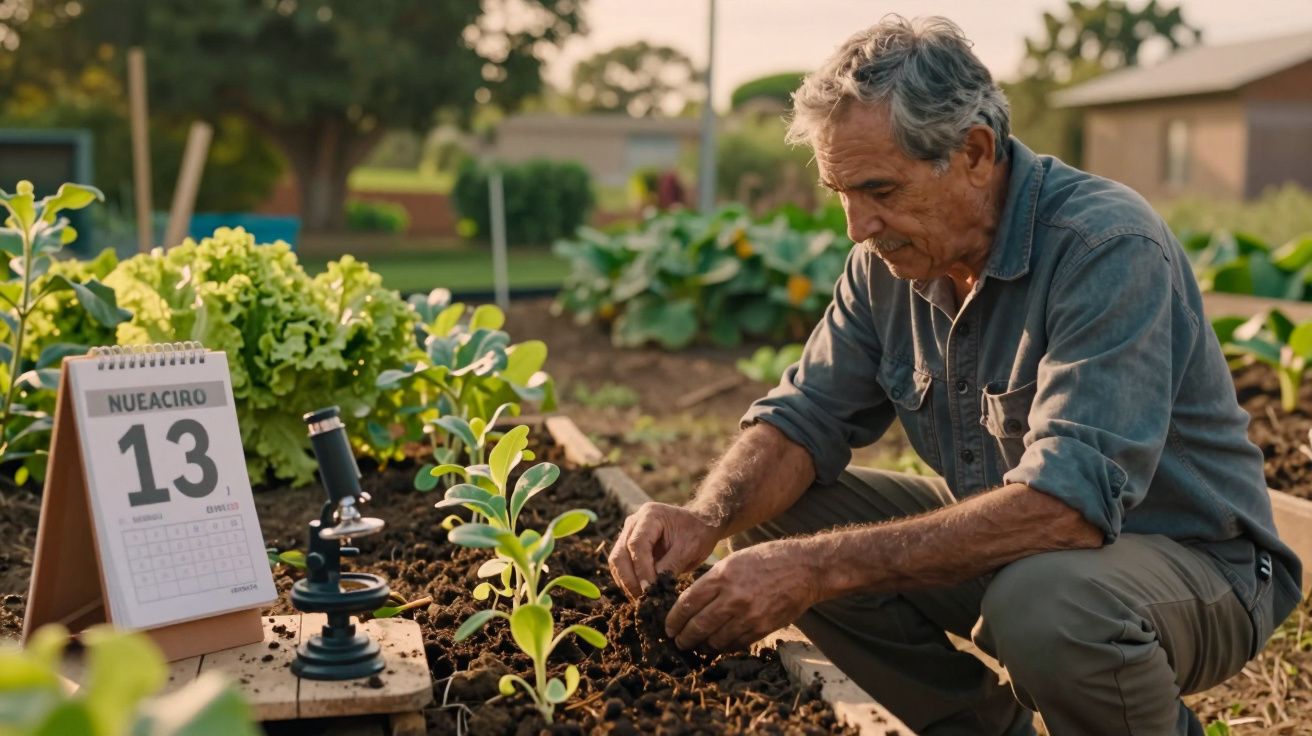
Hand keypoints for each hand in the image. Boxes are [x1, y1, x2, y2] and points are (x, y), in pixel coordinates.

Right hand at [608, 502, 721, 598]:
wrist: (700, 524)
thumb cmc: (698, 532)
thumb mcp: (690, 548)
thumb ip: (670, 566)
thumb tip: (653, 588)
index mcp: (650, 515)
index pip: (637, 544)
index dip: (641, 569)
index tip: (650, 589)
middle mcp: (634, 522)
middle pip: (620, 554)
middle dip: (629, 579)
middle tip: (643, 599)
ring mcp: (629, 533)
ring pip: (617, 561)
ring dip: (626, 582)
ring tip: (641, 599)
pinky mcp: (629, 545)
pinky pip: (621, 565)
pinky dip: (628, 580)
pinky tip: (640, 593)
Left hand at [665, 539, 820, 651]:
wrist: (804, 568)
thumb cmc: (767, 559)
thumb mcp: (733, 561)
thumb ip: (711, 582)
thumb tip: (690, 603)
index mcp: (721, 576)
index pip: (687, 604)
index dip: (674, 619)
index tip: (668, 626)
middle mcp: (732, 597)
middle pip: (697, 626)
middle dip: (683, 637)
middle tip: (678, 641)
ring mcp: (748, 615)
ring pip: (715, 640)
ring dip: (701, 646)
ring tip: (696, 646)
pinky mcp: (762, 628)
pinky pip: (735, 644)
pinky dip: (723, 647)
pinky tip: (718, 645)